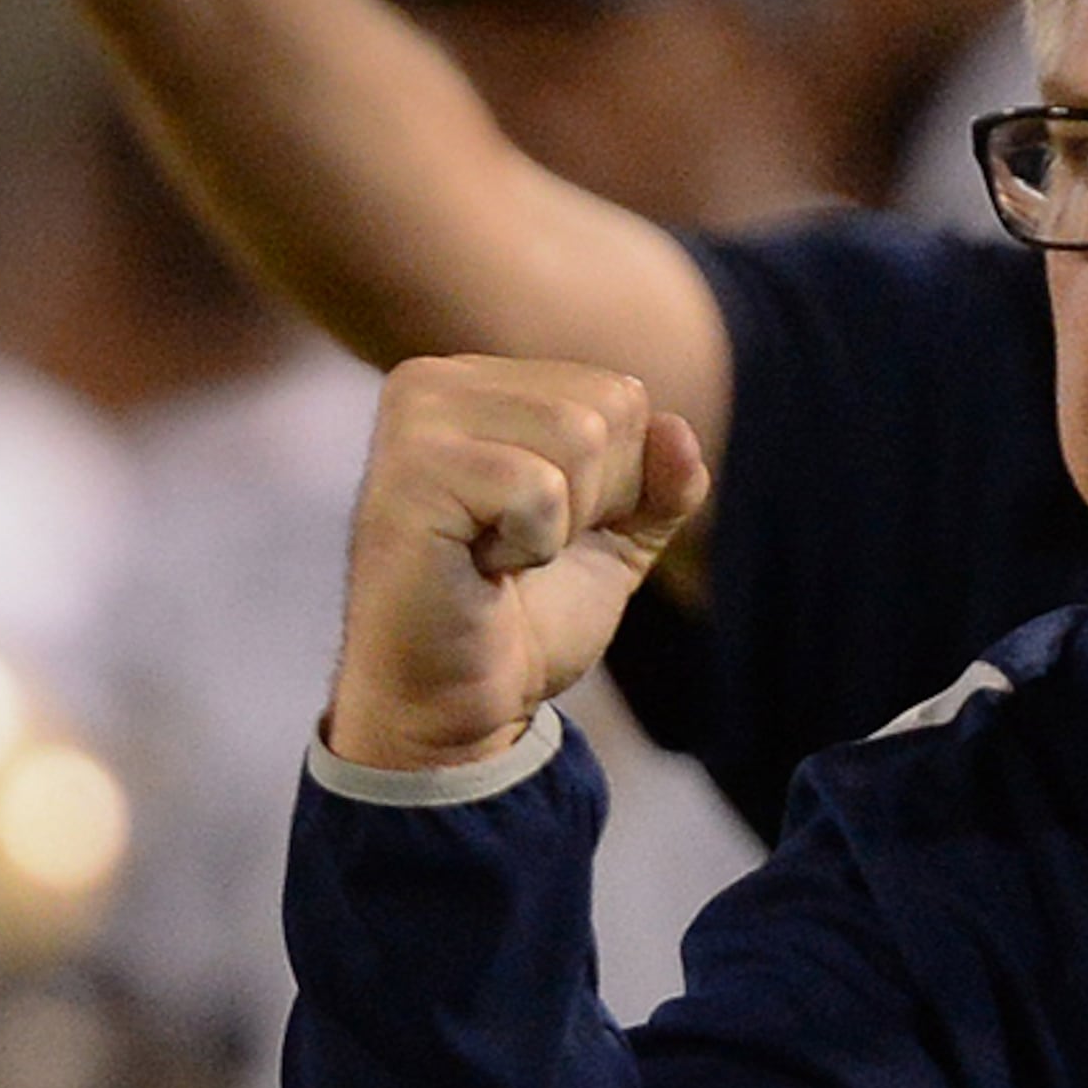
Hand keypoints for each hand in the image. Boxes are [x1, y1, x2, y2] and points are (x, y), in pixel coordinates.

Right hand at [329, 357, 710, 770]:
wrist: (458, 705)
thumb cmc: (526, 617)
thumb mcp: (619, 537)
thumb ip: (662, 479)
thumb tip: (676, 429)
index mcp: (481, 383)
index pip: (622, 395)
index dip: (618, 486)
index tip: (544, 531)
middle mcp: (436, 382)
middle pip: (607, 409)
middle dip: (595, 502)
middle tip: (519, 550)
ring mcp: (416, 420)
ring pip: (581, 435)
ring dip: (562, 525)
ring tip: (497, 556)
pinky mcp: (411, 471)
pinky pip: (541, 486)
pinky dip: (532, 545)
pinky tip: (477, 567)